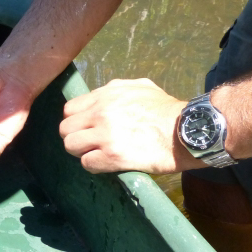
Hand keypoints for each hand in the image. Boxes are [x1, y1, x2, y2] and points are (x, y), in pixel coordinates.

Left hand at [59, 78, 198, 173]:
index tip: (86, 128)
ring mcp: (105, 135)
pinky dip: (95, 165)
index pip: (69, 109)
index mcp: (105, 95)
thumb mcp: (140, 87)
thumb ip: (116, 90)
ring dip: (82, 152)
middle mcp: (100, 113)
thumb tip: (103, 95)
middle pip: (65, 129)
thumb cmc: (166, 109)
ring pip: (71, 146)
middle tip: (90, 143)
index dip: (76, 121)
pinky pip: (87, 163)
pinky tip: (107, 163)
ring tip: (97, 153)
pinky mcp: (113, 156)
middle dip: (75, 137)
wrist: (186, 130)